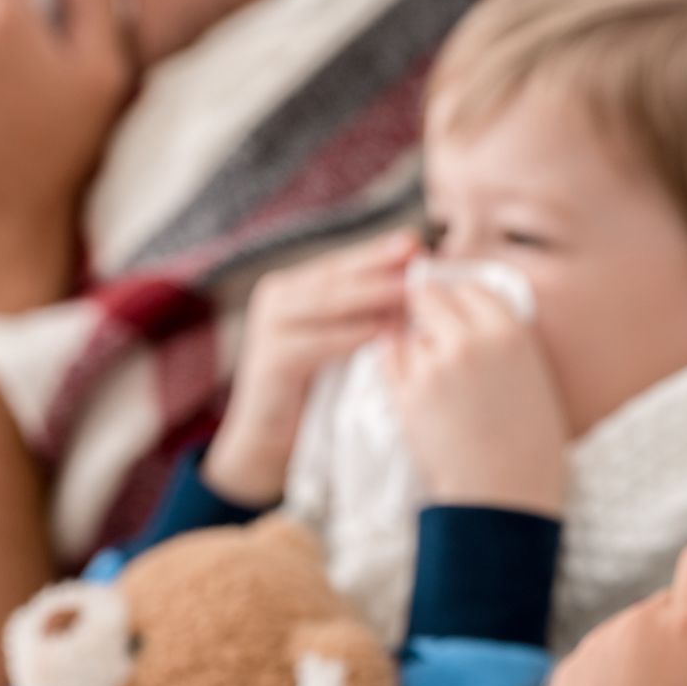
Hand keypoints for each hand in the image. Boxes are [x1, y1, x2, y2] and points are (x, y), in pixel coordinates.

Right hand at [203, 231, 417, 503]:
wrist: (272, 441)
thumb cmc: (318, 388)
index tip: (417, 243)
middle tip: (416, 259)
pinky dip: (350, 337)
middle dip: (378, 267)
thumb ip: (367, 312)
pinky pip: (316, 344)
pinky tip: (382, 334)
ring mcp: (269, 328)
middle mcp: (278, 299)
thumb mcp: (344, 341)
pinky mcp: (269, 362)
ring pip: (327, 303)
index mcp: (295, 288)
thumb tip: (418, 282)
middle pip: (336, 276)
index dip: (378, 252)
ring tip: (409, 291)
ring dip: (371, 296)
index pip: (343, 262)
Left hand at [386, 277, 568, 514]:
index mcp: (510, 332)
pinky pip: (388, 356)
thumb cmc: (530, 442)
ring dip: (415, 345)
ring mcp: (434, 364)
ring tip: (437, 381)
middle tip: (432, 331)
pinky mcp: (406, 392)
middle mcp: (470, 339)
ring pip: (409, 332)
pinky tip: (414, 384)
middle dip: (428, 310)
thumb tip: (469, 314)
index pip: (473, 287)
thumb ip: (502, 339)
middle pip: (431, 297)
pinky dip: (395, 363)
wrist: (506, 493)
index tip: (457, 310)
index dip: (462, 299)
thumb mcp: (533, 375)